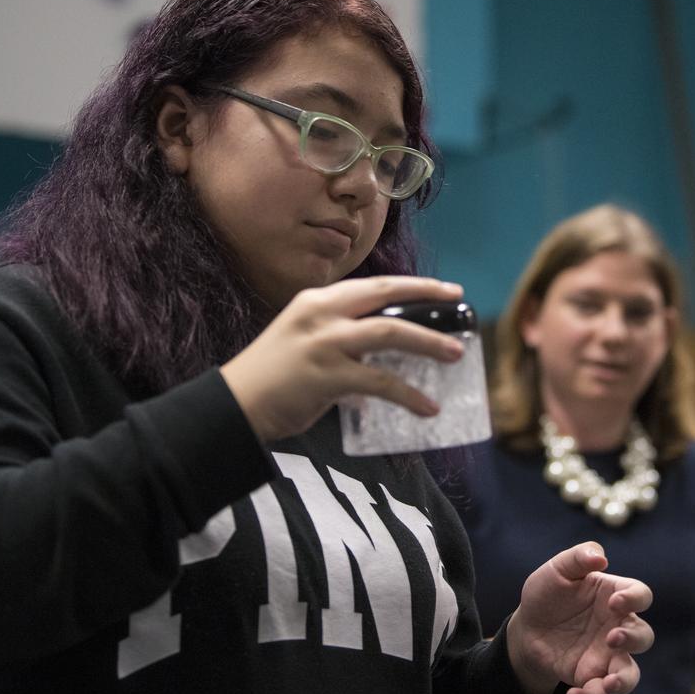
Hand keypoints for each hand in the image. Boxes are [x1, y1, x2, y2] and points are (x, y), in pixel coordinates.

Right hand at [220, 276, 465, 443]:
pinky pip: (380, 382)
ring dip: (427, 342)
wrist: (235, 405)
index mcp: (317, 300)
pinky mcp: (327, 375)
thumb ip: (340, 341)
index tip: (443, 288)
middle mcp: (321, 313)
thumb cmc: (272, 378)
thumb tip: (380, 358)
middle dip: (427, 296)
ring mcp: (324, 342)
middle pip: (386, 294)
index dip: (412, 285)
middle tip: (459, 303)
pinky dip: (408, 395)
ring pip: (390, 333)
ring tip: (455, 354)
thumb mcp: (304, 341)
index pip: (373, 285)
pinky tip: (427, 407)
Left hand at [506, 542, 653, 693]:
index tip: (615, 602)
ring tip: (608, 683)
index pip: (641, 595)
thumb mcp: (558, 569)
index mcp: (614, 596)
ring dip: (623, 680)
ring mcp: (607, 654)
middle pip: (644, 636)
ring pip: (630, 673)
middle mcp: (617, 626)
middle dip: (633, 639)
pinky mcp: (591, 676)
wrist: (527, 628)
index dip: (635, 599)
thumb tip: (601, 559)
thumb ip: (579, 557)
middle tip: (611, 638)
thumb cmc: (548, 594)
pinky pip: (600, 692)